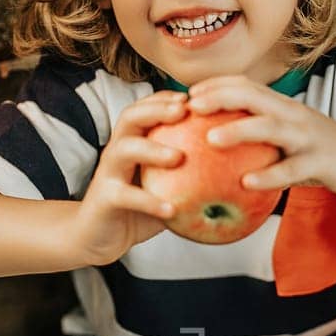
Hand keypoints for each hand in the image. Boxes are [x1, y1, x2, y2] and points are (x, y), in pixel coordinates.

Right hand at [72, 90, 186, 264]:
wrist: (98, 238)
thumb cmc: (138, 211)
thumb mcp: (166, 190)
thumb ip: (192, 179)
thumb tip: (238, 175)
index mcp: (132, 143)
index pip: (146, 109)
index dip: (167, 99)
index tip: (196, 97)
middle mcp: (117, 151)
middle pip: (130, 117)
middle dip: (156, 109)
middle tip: (184, 112)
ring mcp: (108, 173)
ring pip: (124, 149)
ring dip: (152, 149)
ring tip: (179, 157)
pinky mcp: (104, 198)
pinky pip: (126, 196)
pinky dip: (149, 202)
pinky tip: (172, 210)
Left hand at [187, 75, 335, 198]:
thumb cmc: (317, 151)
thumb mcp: (287, 136)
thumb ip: (259, 133)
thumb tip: (214, 144)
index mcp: (282, 106)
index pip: (245, 85)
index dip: (216, 85)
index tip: (187, 95)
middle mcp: (292, 115)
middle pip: (253, 96)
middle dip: (220, 97)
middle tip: (190, 107)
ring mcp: (307, 136)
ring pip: (270, 127)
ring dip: (239, 131)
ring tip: (210, 140)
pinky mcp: (320, 161)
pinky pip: (291, 169)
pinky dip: (268, 176)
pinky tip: (245, 184)